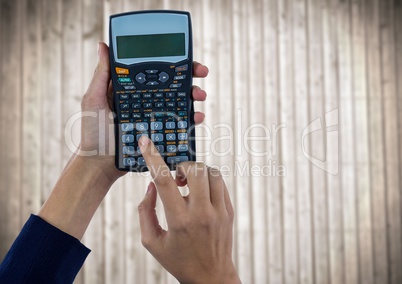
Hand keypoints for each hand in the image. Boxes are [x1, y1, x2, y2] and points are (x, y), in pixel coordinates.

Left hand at [78, 42, 208, 179]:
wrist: (100, 164)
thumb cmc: (93, 132)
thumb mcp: (94, 100)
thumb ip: (101, 75)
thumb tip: (103, 46)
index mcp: (131, 89)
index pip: (153, 70)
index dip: (170, 61)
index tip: (184, 57)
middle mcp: (145, 100)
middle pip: (171, 84)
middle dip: (189, 76)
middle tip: (201, 72)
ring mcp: (154, 116)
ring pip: (179, 102)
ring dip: (194, 96)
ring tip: (200, 95)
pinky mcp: (160, 132)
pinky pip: (179, 123)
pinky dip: (191, 119)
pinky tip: (196, 117)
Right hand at [137, 137, 240, 283]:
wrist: (210, 277)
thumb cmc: (178, 260)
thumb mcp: (152, 241)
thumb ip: (146, 211)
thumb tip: (151, 185)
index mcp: (179, 221)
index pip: (164, 180)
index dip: (153, 157)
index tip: (146, 142)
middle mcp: (201, 213)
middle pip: (194, 169)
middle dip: (182, 165)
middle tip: (176, 177)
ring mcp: (219, 211)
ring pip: (211, 172)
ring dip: (196, 171)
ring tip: (188, 184)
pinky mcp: (228, 211)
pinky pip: (220, 183)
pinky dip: (208, 180)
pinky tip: (200, 193)